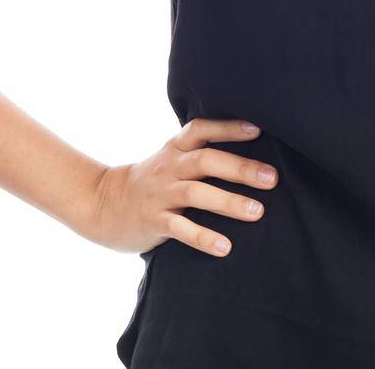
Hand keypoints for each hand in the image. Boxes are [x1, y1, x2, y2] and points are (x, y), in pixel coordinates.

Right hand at [87, 117, 278, 257]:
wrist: (103, 204)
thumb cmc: (152, 182)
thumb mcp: (171, 160)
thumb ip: (200, 154)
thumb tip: (250, 156)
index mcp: (175, 149)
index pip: (202, 130)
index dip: (228, 128)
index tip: (258, 129)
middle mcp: (169, 167)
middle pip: (205, 160)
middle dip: (240, 168)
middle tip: (271, 178)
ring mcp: (159, 194)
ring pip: (195, 193)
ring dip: (228, 201)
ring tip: (257, 211)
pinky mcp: (152, 221)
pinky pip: (179, 228)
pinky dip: (203, 237)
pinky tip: (224, 247)